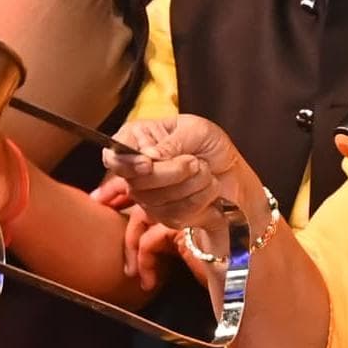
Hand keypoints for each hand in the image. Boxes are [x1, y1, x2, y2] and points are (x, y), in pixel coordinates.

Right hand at [107, 115, 260, 234]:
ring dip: (192, 183)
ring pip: (157, 200)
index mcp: (137, 141)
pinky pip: (177, 212)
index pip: (113, 157)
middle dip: (171, 172)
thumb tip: (149, 156)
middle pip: (136, 183)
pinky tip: (209, 187)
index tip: (148, 163)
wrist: (233, 172)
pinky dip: (201, 197)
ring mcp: (148, 197)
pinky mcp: (165, 217)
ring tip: (205, 170)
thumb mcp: (196, 130)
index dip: (127, 163)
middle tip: (194, 161)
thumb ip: (171, 142)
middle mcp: (136, 171)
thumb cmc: (210, 145)